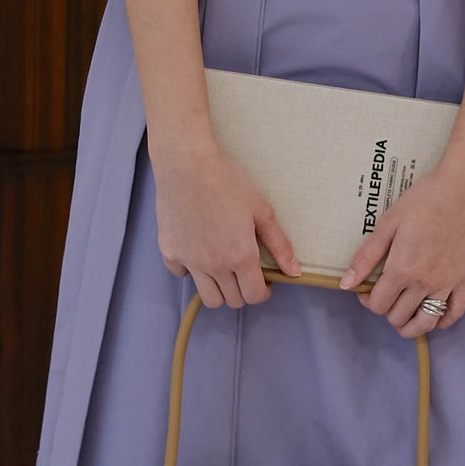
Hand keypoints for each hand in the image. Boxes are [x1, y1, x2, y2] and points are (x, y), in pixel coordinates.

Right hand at [153, 138, 301, 307]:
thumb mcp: (261, 210)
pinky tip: (197, 251)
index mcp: (241, 256)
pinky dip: (191, 270)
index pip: (254, 296)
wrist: (187, 165)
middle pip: (232, 300)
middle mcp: (215, 266)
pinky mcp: (170, 252)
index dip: (263, 292)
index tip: (264, 280)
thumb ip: (280, 244)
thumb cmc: (228, 182)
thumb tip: (294, 272)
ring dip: (220, 289)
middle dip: (244, 290)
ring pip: (208, 298)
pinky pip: (182, 274)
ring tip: (223, 268)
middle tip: (245, 270)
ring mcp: (190, 262)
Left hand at [339, 152, 464, 337]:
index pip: (379, 304)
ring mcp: (447, 285)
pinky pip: (454, 313)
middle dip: (386, 310)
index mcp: (402, 269)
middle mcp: (424, 284)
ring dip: (411, 327)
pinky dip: (442, 321)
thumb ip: (366, 257)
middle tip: (384, 294)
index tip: (365, 289)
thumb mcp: (389, 223)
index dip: (367, 300)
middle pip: (399, 316)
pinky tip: (433, 315)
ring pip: (426, 323)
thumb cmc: (425, 200)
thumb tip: (346, 284)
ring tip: (404, 317)